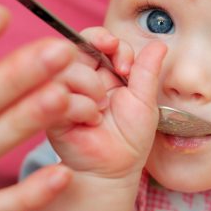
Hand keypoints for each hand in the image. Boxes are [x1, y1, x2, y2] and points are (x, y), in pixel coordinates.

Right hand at [48, 27, 166, 181]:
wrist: (114, 170)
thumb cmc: (128, 138)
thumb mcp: (144, 101)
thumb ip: (147, 71)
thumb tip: (159, 43)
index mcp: (99, 71)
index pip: (93, 39)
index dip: (106, 41)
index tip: (125, 63)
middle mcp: (77, 79)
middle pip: (75, 46)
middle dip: (99, 55)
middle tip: (119, 75)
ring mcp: (61, 94)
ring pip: (67, 69)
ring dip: (91, 85)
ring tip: (102, 108)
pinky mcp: (51, 112)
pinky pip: (60, 95)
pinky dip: (82, 107)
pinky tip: (91, 121)